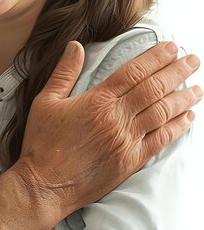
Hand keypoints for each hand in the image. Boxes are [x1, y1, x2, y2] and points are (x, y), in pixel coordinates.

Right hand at [0, 41, 200, 229]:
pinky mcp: (131, 160)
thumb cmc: (42, 142)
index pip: (133, 72)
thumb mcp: (45, 101)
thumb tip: (75, 46)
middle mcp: (117, 118)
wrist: (45, 184)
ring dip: (182, 98)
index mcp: (97, 100)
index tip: (171, 47)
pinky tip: (188, 117)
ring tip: (197, 87)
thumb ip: (64, 73)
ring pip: (162, 112)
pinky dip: (177, 127)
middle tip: (193, 59)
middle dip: (176, 71)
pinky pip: (160, 140)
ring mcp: (127, 140)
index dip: (154, 58)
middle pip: (154, 88)